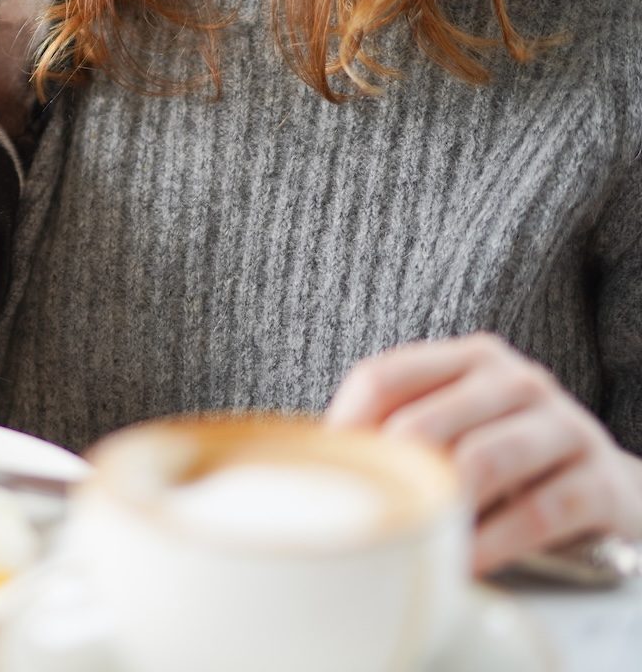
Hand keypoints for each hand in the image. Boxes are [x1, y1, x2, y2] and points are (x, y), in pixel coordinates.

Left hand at [326, 333, 641, 573]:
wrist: (605, 488)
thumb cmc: (506, 460)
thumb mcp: (454, 429)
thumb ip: (397, 432)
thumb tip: (317, 466)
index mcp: (468, 360)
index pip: (382, 378)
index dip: (345, 429)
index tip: (328, 476)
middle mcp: (516, 381)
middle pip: (422, 423)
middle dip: (388, 477)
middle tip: (368, 517)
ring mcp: (562, 426)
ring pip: (479, 463)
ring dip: (437, 510)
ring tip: (413, 544)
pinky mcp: (599, 481)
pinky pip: (536, 513)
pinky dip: (492, 545)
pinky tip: (466, 563)